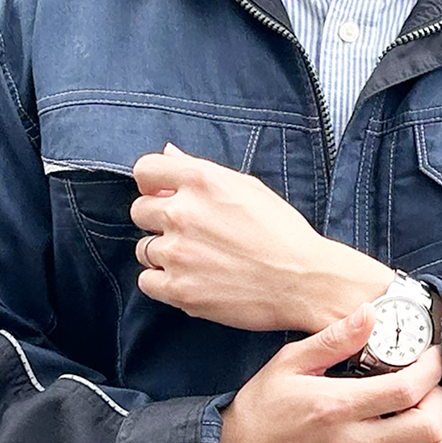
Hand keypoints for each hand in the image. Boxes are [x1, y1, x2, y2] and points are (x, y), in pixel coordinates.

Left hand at [132, 146, 391, 331]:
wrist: (302, 281)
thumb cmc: (280, 230)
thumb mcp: (246, 186)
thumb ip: (200, 169)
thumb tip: (169, 152)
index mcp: (201, 180)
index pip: (144, 170)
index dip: (152, 182)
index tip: (163, 194)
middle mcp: (183, 213)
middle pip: (139, 210)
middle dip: (158, 218)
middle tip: (188, 231)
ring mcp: (178, 253)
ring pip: (143, 248)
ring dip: (163, 252)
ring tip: (196, 257)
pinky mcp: (178, 290)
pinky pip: (147, 281)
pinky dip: (163, 281)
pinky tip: (190, 278)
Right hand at [213, 304, 441, 442]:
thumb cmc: (262, 406)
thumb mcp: (290, 362)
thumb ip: (334, 339)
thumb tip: (369, 312)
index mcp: (337, 407)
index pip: (408, 389)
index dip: (432, 369)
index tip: (431, 355)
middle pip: (428, 431)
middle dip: (439, 400)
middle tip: (429, 384)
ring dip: (433, 436)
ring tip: (419, 412)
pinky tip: (401, 437)